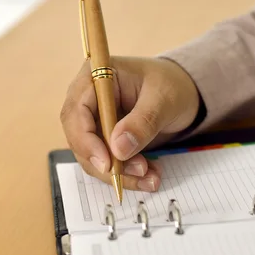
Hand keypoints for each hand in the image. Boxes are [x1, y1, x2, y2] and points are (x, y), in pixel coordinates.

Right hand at [60, 56, 199, 191]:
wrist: (179, 94)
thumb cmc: (170, 85)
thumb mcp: (163, 99)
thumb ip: (142, 122)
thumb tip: (118, 148)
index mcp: (95, 77)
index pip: (75, 111)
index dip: (85, 140)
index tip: (106, 163)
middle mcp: (87, 100)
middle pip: (79, 138)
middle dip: (106, 162)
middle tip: (138, 172)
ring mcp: (93, 122)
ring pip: (92, 157)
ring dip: (119, 173)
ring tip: (151, 177)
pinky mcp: (103, 141)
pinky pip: (106, 164)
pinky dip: (126, 175)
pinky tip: (149, 176)